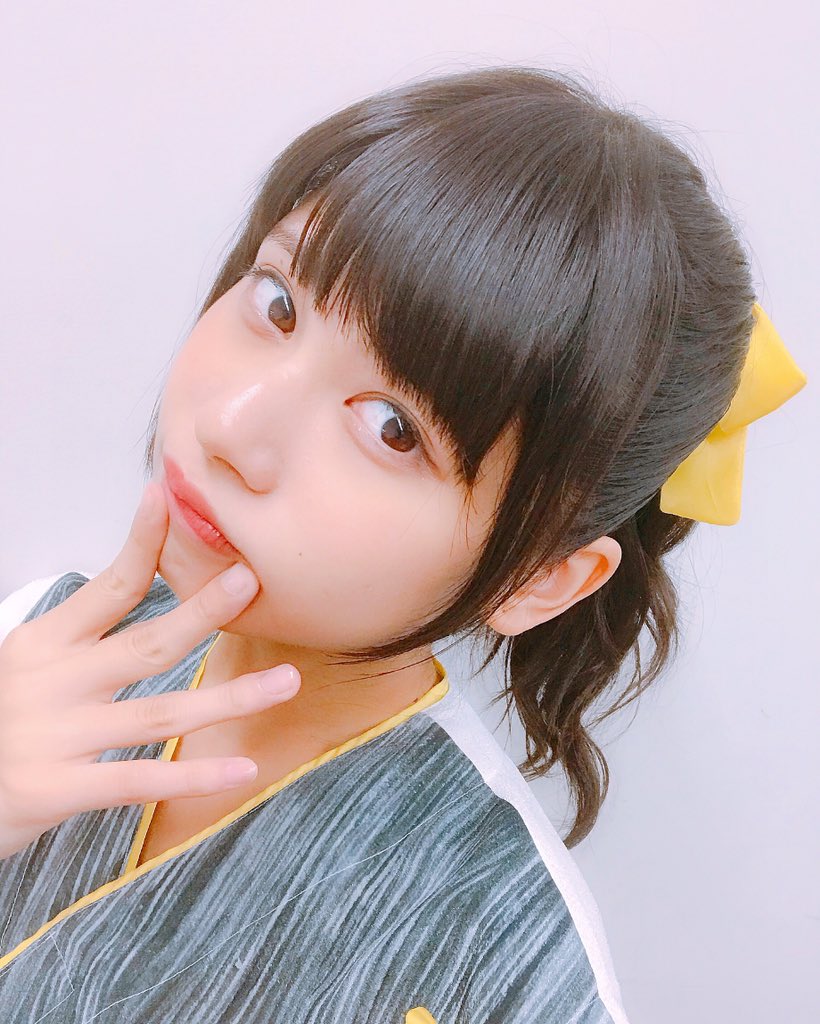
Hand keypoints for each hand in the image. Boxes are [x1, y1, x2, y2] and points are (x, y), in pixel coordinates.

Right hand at [0, 482, 299, 859]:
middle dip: (202, 611)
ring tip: (287, 682)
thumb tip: (134, 583)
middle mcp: (52, 684)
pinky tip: (242, 769)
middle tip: (250, 581)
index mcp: (44, 644)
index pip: (106, 588)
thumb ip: (80, 636)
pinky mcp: (57, 789)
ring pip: (159, 712)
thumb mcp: (28, 665)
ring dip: (229, 698)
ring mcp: (56, 737)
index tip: (166, 500)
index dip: (141, 544)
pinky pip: (138, 779)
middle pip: (146, 643)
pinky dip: (193, 775)